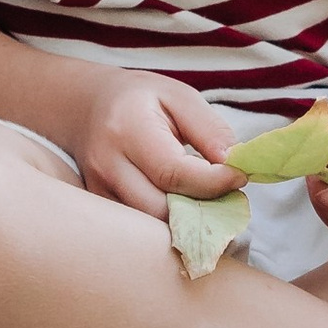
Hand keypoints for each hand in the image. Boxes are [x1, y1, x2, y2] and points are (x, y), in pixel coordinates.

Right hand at [71, 69, 242, 218]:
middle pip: (160, 209)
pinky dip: (167, 225)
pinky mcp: (101, 208)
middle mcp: (106, 165)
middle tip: (228, 196)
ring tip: (208, 203)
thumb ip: (211, 130)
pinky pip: (139, 230)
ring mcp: (99, 191)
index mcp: (127, 129)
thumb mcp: (181, 97)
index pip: (173, 172)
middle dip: (202, 209)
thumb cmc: (141, 99)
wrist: (88, 107)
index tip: (239, 177)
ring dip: (187, 222)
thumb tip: (235, 166)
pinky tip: (185, 209)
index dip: (213, 182)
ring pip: (150, 227)